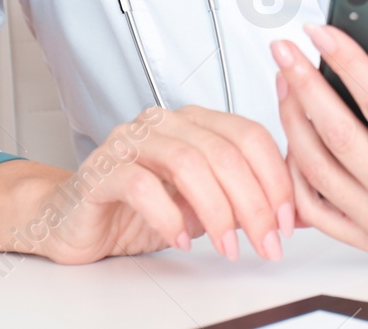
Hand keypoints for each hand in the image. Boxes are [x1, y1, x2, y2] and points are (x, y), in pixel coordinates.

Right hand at [0, 106, 295, 263]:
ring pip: (189, 161)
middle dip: (254, 202)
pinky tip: (179, 238)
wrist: (71, 219)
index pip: (249, 134)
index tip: (287, 219)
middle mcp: (166, 123)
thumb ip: (242, 199)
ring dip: (217, 210)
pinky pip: (140, 183)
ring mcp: (132, 141)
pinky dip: (167, 214)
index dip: (275, 176)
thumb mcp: (202, 204)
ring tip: (228, 246)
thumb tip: (296, 213)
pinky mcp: (102, 168)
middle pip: (225, 150)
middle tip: (265, 241)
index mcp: (195, 121)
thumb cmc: (137, 208)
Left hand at [272, 8, 367, 253]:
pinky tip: (292, 137)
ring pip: (318, 171)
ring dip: (293, 122)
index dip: (347, 63)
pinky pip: (313, 209)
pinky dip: (295, 172)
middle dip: (304, 87)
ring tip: (284, 84)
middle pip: (338, 136)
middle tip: (285, 52)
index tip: (322, 35)